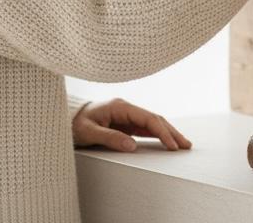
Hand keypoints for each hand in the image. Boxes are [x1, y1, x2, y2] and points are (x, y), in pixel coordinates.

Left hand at [71, 97, 191, 151]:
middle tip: (186, 145)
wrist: (66, 118)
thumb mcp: (89, 132)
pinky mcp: (125, 123)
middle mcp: (126, 108)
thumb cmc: (75, 123)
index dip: (162, 132)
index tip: (172, 145)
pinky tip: (166, 142)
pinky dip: (158, 135)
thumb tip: (132, 146)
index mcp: (120, 106)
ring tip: (182, 145)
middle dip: (172, 131)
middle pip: (155, 118)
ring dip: (168, 133)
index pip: (148, 118)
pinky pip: (145, 129)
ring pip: (153, 123)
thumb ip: (110, 137)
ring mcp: (127, 115)